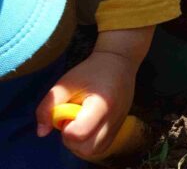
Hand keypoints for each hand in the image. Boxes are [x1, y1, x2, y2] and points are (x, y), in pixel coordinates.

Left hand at [35, 27, 152, 159]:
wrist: (119, 62)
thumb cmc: (91, 70)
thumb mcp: (65, 83)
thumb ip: (48, 106)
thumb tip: (41, 132)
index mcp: (102, 104)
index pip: (79, 133)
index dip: (66, 128)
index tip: (66, 113)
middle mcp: (114, 118)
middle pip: (88, 149)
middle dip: (73, 140)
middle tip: (71, 121)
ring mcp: (119, 124)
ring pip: (96, 151)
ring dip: (81, 143)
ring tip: (79, 123)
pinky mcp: (119, 127)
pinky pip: (102, 146)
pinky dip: (90, 142)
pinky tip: (87, 125)